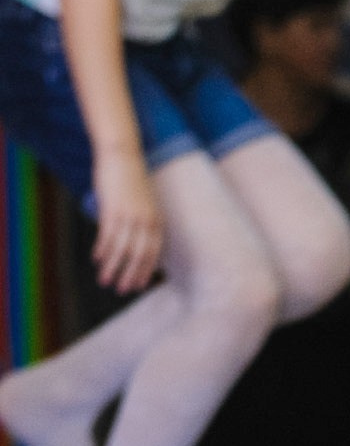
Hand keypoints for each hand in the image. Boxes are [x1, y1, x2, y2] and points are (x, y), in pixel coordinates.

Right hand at [90, 144, 161, 292]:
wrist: (122, 155)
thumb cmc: (131, 181)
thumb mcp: (144, 205)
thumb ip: (143, 224)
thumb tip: (135, 244)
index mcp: (157, 222)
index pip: (153, 255)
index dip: (145, 272)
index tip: (137, 286)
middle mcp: (147, 222)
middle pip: (139, 257)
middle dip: (129, 276)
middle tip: (121, 290)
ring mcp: (130, 216)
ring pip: (122, 250)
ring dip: (112, 268)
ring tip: (104, 281)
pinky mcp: (114, 210)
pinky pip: (108, 236)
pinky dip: (102, 250)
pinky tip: (96, 259)